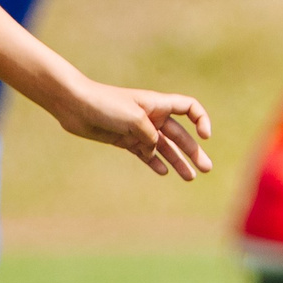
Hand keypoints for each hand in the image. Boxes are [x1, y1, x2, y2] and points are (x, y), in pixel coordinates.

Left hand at [52, 79, 212, 178]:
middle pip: (180, 135)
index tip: (204, 136)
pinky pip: (145, 154)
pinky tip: (163, 172)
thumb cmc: (105, 104)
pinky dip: (155, 162)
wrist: (75, 105)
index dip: (201, 120)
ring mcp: (139, 130)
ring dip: (178, 161)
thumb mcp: (134, 119)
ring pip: (164, 148)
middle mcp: (152, 117)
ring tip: (190, 177)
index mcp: (158, 104)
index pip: (189, 108)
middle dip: (194, 151)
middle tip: (206, 169)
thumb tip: (155, 150)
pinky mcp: (125, 140)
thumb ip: (150, 136)